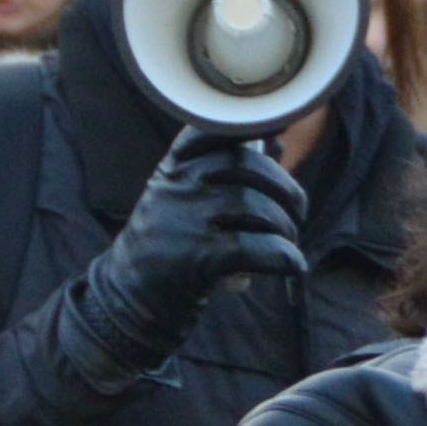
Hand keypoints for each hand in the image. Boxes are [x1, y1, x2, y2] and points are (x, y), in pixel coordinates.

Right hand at [55, 129, 306, 390]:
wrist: (130, 300)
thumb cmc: (169, 249)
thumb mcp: (181, 203)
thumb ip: (222, 177)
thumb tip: (278, 148)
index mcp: (173, 169)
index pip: (210, 132)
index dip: (248, 125)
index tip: (275, 130)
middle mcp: (177, 187)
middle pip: (246, 167)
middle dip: (285, 188)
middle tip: (297, 212)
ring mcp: (186, 220)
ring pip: (256, 208)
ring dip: (286, 228)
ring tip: (288, 243)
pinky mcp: (199, 258)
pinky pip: (258, 249)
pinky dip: (285, 258)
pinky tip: (293, 267)